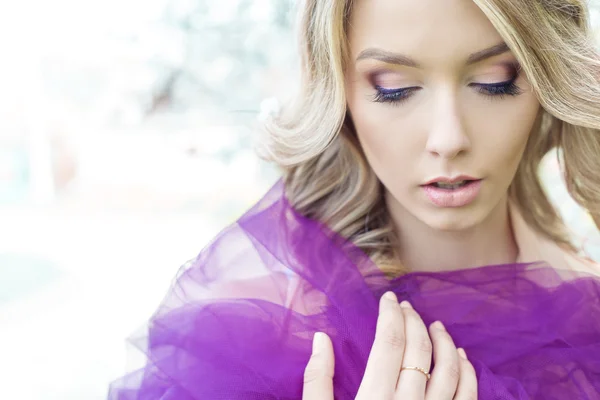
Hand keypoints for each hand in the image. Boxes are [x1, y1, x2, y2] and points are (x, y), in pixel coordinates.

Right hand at [302, 291, 477, 398]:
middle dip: (414, 321)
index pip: (389, 342)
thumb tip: (321, 338)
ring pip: (450, 370)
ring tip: (436, 325)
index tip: (388, 298)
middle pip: (418, 350)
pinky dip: (468, 374)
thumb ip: (317, 381)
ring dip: (444, 342)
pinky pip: (468, 398)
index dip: (390, 314)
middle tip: (407, 306)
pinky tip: (462, 359)